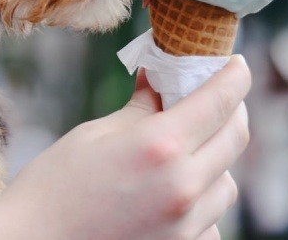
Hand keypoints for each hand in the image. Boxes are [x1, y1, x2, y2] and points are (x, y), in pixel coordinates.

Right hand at [0, 57, 249, 239]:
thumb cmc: (52, 186)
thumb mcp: (93, 135)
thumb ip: (139, 109)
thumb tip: (158, 81)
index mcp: (158, 147)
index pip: (218, 102)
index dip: (233, 76)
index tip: (234, 64)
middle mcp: (182, 187)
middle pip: (235, 138)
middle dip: (229, 110)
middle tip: (211, 97)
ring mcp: (185, 224)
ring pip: (227, 181)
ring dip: (215, 157)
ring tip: (184, 148)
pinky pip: (212, 217)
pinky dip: (200, 198)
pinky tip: (171, 189)